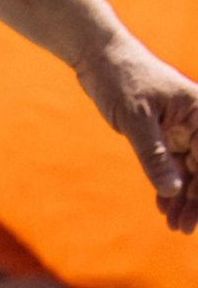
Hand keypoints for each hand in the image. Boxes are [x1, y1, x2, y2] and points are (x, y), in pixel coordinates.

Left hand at [84, 36, 197, 235]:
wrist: (100, 57)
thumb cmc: (121, 79)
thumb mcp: (136, 119)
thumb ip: (155, 155)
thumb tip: (173, 189)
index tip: (196, 217)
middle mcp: (196, 119)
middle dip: (195, 199)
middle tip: (182, 229)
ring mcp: (181, 126)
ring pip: (188, 168)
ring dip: (182, 196)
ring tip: (174, 224)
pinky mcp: (164, 131)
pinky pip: (171, 163)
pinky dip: (167, 183)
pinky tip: (163, 204)